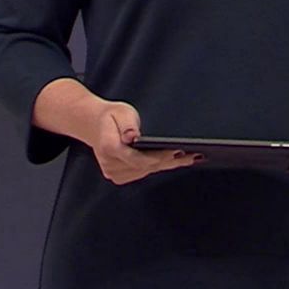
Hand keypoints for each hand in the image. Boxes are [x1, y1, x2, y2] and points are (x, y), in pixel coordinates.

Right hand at [87, 98, 202, 184]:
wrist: (95, 124)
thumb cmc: (111, 117)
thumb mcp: (121, 112)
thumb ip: (127, 125)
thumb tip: (133, 137)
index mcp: (109, 148)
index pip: (138, 158)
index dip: (159, 157)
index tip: (177, 151)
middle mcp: (110, 164)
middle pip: (146, 166)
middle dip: (170, 161)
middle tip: (193, 155)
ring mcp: (114, 172)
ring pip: (147, 171)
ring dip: (168, 165)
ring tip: (190, 158)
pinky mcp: (119, 176)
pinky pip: (143, 172)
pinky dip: (159, 166)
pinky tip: (176, 161)